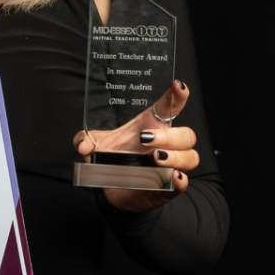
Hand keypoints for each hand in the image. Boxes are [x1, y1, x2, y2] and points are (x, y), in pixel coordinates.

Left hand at [74, 79, 199, 212]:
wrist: (113, 189)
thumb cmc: (112, 160)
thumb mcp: (95, 146)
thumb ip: (85, 140)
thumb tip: (83, 145)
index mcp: (152, 127)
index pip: (170, 107)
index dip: (178, 96)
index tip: (179, 85)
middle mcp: (167, 145)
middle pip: (186, 135)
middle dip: (170, 135)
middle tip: (146, 138)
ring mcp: (171, 166)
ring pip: (190, 157)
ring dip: (176, 156)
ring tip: (156, 157)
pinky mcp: (169, 187)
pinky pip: (183, 183)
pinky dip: (180, 180)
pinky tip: (173, 177)